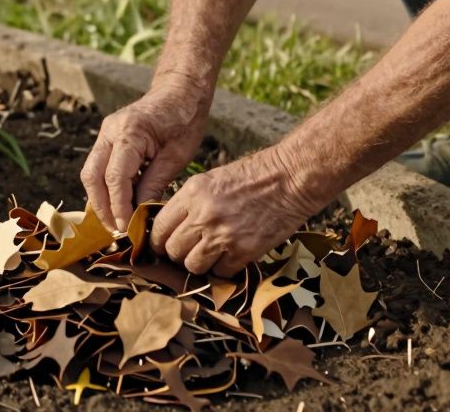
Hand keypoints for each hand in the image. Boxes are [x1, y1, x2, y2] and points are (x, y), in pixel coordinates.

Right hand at [81, 74, 211, 231]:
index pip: (115, 177)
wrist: (180, 91)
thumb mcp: (177, 156)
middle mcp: (110, 131)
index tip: (127, 227)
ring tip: (116, 221)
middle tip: (116, 229)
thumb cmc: (184, 120)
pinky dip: (106, 187)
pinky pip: (99, 166)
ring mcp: (106, 133)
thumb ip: (155, 184)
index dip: (119, 206)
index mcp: (130, 132)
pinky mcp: (108, 138)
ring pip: (91, 173)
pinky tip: (119, 204)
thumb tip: (140, 214)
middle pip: (92, 176)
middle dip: (101, 206)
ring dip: (100, 199)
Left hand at [149, 147, 316, 275]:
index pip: (159, 228)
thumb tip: (172, 229)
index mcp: (191, 193)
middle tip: (189, 251)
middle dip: (178, 254)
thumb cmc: (253, 176)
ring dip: (199, 264)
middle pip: (172, 250)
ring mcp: (223, 235)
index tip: (165, 245)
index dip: (159, 241)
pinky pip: (220, 273)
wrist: (290, 178)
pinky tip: (232, 255)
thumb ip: (189, 204)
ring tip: (211, 255)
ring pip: (192, 266)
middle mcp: (203, 215)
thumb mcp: (211, 180)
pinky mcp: (243, 251)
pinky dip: (223, 269)